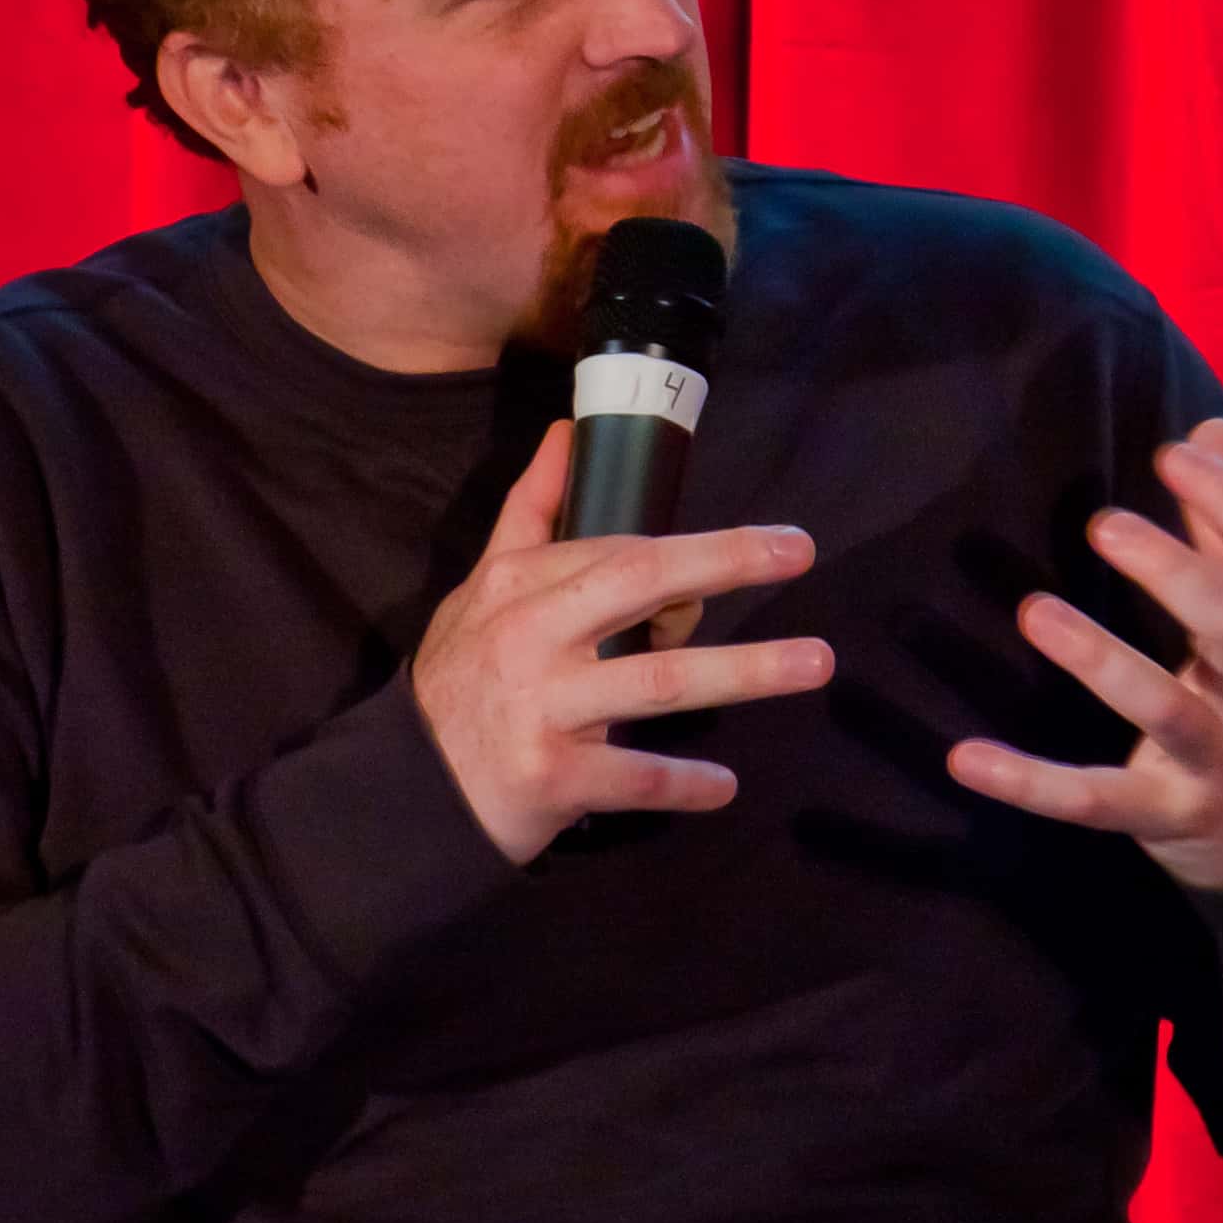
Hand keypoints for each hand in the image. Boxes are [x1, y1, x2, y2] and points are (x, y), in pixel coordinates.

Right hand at [412, 419, 834, 865]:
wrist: (407, 792)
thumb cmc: (463, 680)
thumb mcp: (482, 587)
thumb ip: (530, 512)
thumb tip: (567, 430)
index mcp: (518, 586)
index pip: (619, 549)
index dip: (693, 549)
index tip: (767, 546)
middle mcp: (530, 637)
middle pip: (640, 582)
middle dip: (725, 561)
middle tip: (800, 550)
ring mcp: (542, 709)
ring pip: (660, 682)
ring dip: (746, 672)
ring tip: (815, 663)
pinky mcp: (551, 778)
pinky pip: (637, 777)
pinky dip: (685, 783)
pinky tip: (725, 785)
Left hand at [945, 417, 1222, 892]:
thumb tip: (1213, 427)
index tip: (1170, 453)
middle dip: (1174, 573)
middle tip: (1100, 522)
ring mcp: (1218, 757)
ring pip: (1167, 711)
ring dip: (1103, 662)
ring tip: (1037, 612)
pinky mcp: (1171, 815)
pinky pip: (1099, 801)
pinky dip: (1031, 783)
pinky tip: (964, 757)